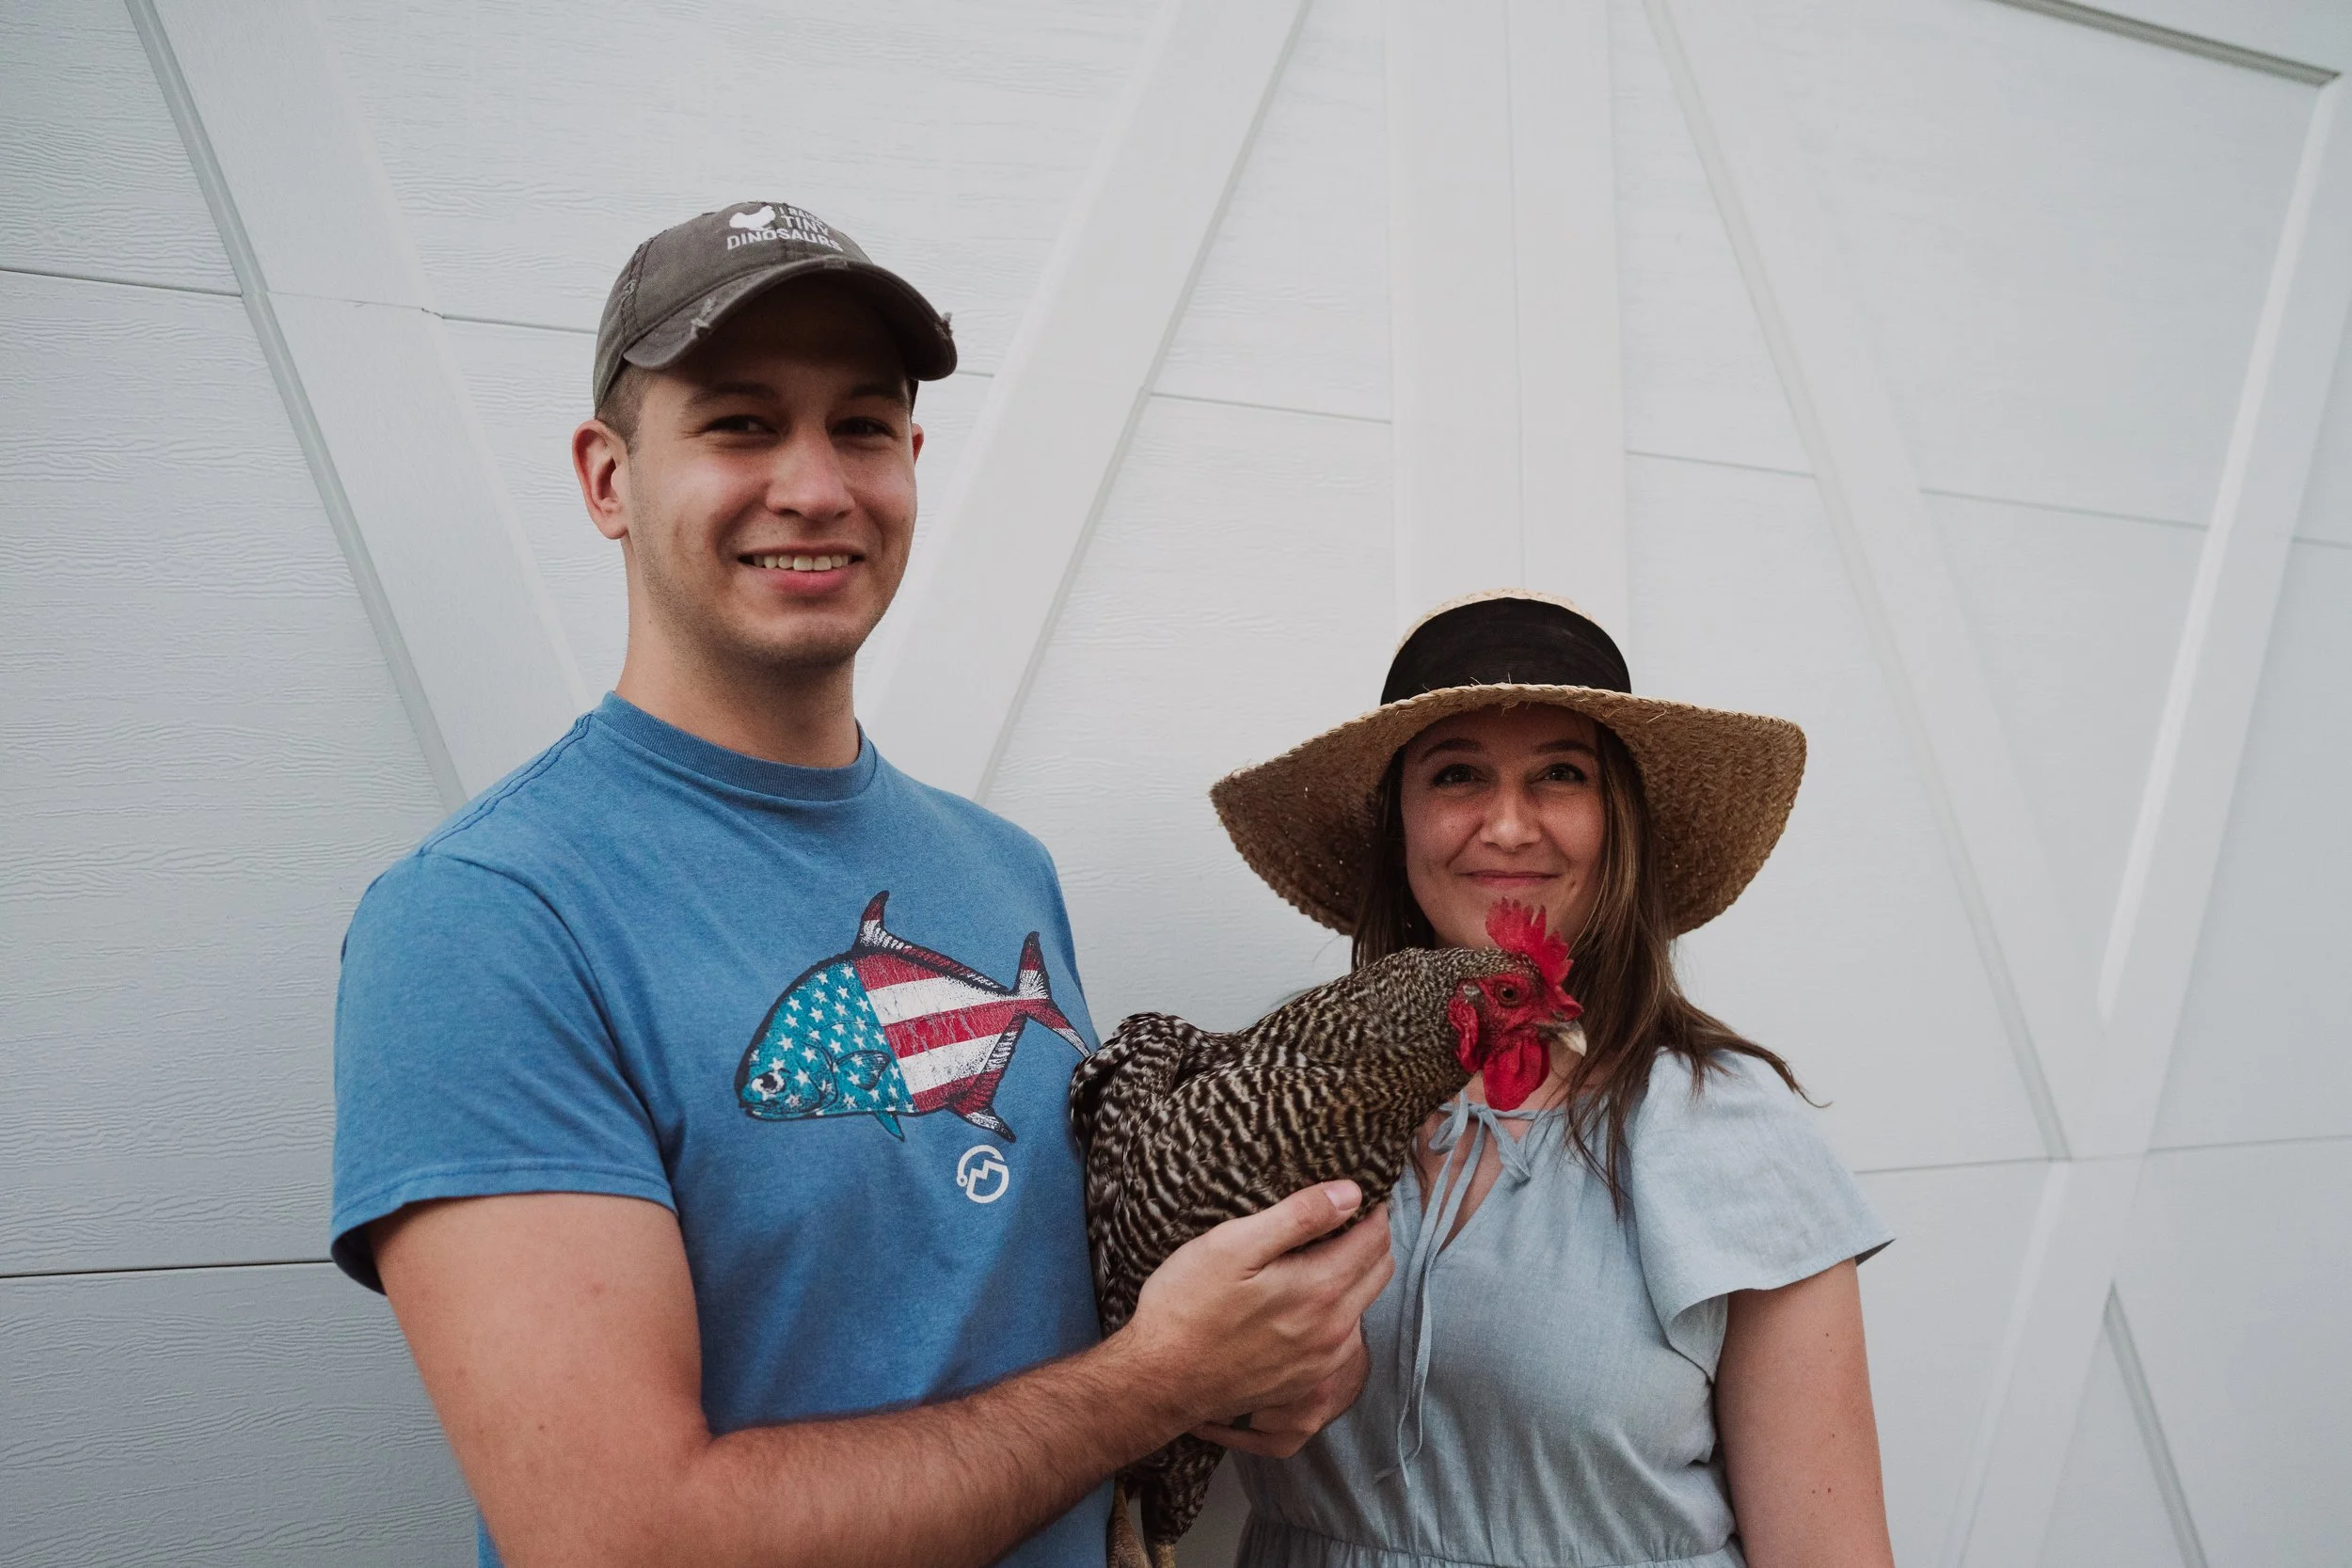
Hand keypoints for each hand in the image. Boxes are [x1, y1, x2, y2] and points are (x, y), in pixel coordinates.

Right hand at [1117, 1182, 1393, 1438]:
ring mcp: (1323, 1361)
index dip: (1371, 1209)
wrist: (1160, 1382)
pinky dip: (1339, 1311)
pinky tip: (1305, 1299)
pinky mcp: (1307, 1380)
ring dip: (1357, 1275)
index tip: (1357, 1193)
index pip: (1375, 1239)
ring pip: (1365, 1304)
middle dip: (1371, 1238)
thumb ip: (1298, 1217)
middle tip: (1344, 1217)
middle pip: (1380, 1271)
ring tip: (1322, 1254)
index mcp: (1320, 1288)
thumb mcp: (1232, 1245)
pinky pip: (1344, 1337)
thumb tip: (1351, 1193)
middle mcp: (1335, 1329)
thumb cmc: (1187, 1307)